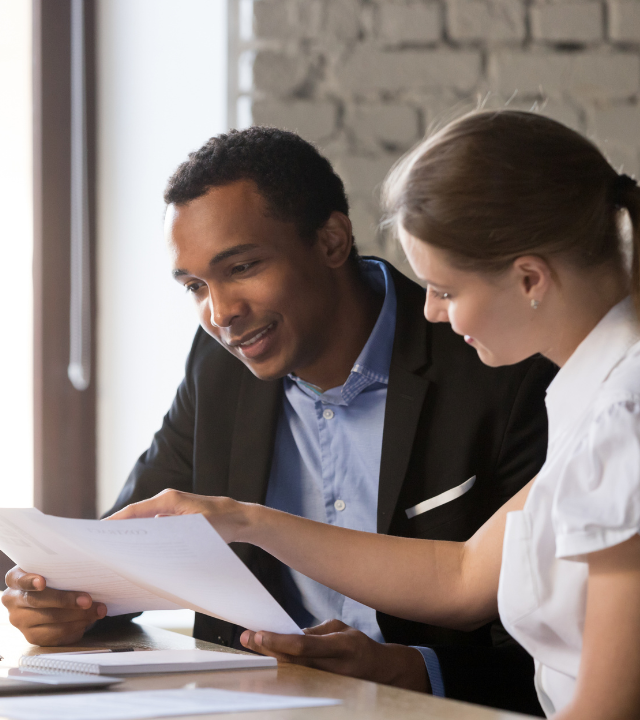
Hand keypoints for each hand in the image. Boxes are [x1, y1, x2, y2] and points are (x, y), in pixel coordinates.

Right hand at [2, 566, 106, 645]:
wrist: (52, 597)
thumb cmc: (55, 578)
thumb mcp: (52, 569)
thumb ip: (60, 569)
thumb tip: (86, 571)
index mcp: (15, 579)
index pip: (18, 579)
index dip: (29, 581)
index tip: (42, 582)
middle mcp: (13, 601)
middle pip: (38, 601)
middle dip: (66, 601)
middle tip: (87, 600)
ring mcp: (20, 621)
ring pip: (49, 620)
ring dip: (77, 616)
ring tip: (97, 610)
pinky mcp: (32, 637)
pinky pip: (54, 635)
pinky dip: (75, 627)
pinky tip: (88, 621)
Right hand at [106, 489, 252, 543]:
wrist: (238, 518)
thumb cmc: (221, 522)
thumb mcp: (196, 528)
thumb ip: (172, 531)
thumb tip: (148, 538)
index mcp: (169, 500)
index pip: (135, 510)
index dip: (115, 521)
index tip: (98, 532)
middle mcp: (167, 502)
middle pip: (136, 516)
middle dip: (118, 530)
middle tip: (101, 546)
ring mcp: (170, 509)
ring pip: (144, 522)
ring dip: (131, 535)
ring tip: (115, 552)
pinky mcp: (175, 517)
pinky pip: (154, 527)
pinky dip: (145, 537)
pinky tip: (139, 552)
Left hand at [240, 619, 430, 692]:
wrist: (379, 672)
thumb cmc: (358, 645)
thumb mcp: (340, 629)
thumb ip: (315, 632)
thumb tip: (289, 635)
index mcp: (339, 647)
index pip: (303, 645)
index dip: (280, 640)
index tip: (260, 633)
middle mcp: (332, 667)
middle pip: (292, 661)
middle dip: (267, 649)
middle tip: (246, 638)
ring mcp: (327, 683)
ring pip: (291, 673)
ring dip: (269, 661)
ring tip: (250, 649)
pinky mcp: (323, 690)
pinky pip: (297, 680)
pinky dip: (279, 672)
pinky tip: (265, 664)